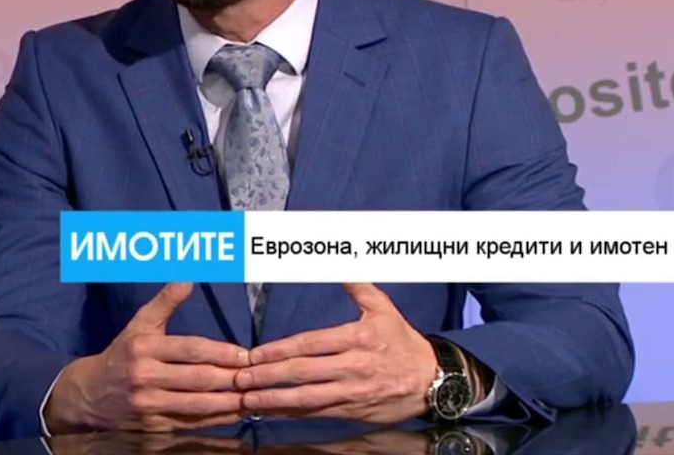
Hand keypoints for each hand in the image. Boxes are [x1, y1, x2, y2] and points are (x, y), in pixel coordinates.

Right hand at [44, 282, 250, 432]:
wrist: (89, 395)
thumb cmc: (122, 354)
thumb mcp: (139, 325)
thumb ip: (165, 302)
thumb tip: (187, 278)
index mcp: (144, 348)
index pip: (191, 349)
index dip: (222, 353)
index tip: (246, 355)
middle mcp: (145, 377)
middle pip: (198, 379)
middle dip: (231, 378)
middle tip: (255, 376)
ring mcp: (149, 406)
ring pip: (198, 405)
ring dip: (229, 402)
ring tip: (252, 397)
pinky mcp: (153, 427)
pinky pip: (191, 424)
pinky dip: (216, 420)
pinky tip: (234, 413)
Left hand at [235, 283, 438, 422]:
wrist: (433, 381)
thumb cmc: (403, 342)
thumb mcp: (382, 308)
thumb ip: (357, 285)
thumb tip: (340, 258)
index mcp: (357, 338)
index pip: (310, 344)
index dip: (279, 350)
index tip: (255, 354)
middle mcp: (353, 367)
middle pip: (303, 373)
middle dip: (268, 377)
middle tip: (240, 379)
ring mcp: (353, 393)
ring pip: (307, 398)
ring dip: (275, 400)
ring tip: (249, 400)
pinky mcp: (354, 412)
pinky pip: (318, 414)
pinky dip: (294, 414)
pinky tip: (274, 412)